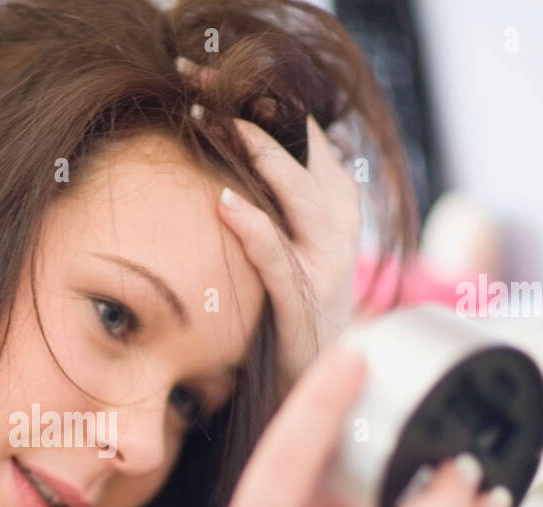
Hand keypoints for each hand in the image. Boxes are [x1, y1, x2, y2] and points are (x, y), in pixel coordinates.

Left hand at [178, 58, 361, 383]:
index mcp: (335, 215)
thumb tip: (249, 166)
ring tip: (223, 124)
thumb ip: (280, 211)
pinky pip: (279, 261)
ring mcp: (325, 271)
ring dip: (262, 158)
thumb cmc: (294, 320)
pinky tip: (224, 202)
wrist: (319, 394)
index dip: (270, 105)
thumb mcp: (292, 254)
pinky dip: (254, 229)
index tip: (220, 77)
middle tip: (204, 82)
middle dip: (260, 115)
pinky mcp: (302, 309)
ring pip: (302, 200)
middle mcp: (338, 235)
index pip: (308, 143)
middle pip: (306, 158)